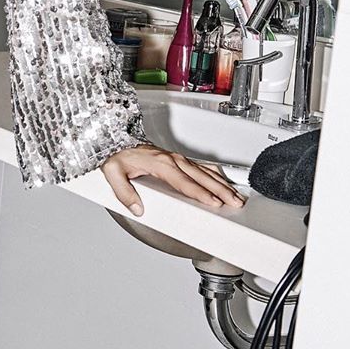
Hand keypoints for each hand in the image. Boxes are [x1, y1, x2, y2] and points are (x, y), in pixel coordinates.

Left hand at [100, 143, 244, 215]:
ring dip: (223, 184)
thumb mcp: (113, 173)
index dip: (201, 193)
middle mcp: (173, 160)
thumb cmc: (117, 156)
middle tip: (235, 203)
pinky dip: (216, 176)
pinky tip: (224, 183)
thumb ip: (124, 193)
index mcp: (161, 164)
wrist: (117, 140)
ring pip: (206, 172)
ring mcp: (178, 159)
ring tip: (236, 197)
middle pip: (202, 177)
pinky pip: (203, 167)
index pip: (185, 182)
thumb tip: (137, 208)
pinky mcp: (179, 159)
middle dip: (221, 191)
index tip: (214, 203)